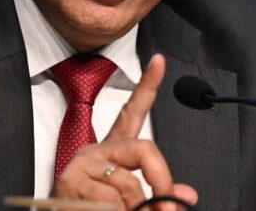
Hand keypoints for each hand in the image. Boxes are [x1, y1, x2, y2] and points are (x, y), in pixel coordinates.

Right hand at [51, 54, 197, 209]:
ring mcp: (81, 164)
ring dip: (134, 209)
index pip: (131, 112)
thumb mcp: (130, 201)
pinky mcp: (68, 182)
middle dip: (161, 182)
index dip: (147, 85)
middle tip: (167, 210)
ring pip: (129, 183)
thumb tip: (187, 194)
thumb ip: (156, 192)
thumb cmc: (95, 209)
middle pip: (143, 148)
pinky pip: (109, 200)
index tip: (159, 60)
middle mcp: (95, 150)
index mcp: (112, 150)